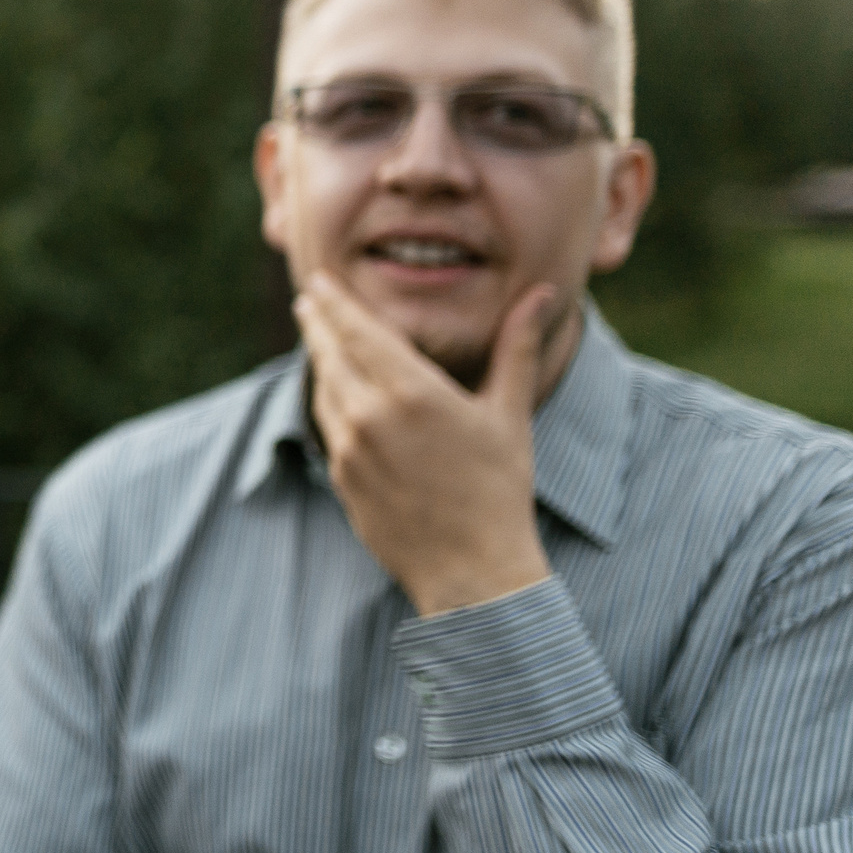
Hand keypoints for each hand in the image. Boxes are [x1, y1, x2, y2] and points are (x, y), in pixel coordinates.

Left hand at [294, 273, 557, 615]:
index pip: (358, 331)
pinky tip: (334, 393)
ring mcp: (349, 450)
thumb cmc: (499, 490)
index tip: (318, 281)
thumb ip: (515, 348)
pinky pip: (328, 425)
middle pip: (329, 354)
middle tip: (308, 300)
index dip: (334, 303)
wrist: (471, 570)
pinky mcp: (341, 478)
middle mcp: (370, 416)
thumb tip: (545, 293)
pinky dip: (328, 400)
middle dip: (317, 323)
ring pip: (324, 389)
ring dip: (320, 361)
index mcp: (412, 392)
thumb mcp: (510, 415)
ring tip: (320, 340)